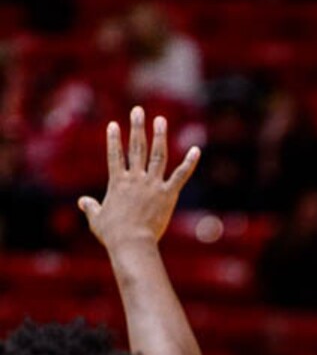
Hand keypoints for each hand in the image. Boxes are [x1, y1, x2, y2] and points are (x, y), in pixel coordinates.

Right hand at [78, 106, 199, 249]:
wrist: (132, 244)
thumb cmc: (113, 234)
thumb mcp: (97, 219)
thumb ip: (90, 207)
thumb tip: (82, 202)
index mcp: (117, 183)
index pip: (115, 155)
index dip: (113, 139)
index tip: (113, 124)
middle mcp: (136, 179)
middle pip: (136, 148)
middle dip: (137, 127)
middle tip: (138, 110)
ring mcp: (153, 185)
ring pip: (158, 155)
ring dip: (159, 136)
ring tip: (160, 120)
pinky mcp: (169, 194)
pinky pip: (181, 175)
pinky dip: (190, 162)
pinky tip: (196, 149)